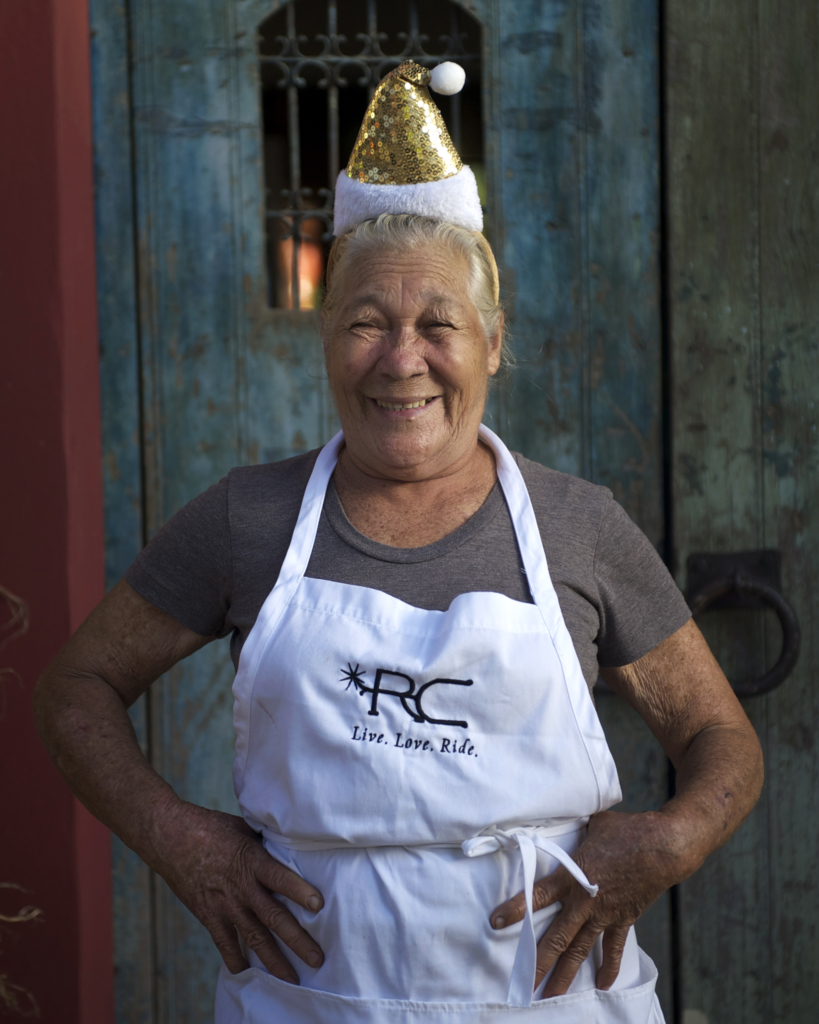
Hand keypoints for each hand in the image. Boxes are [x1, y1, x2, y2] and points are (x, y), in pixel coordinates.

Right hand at [150, 800, 323, 982]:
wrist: (171, 838)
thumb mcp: (244, 829)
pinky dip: (236, 959)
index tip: (319, 905)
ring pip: (254, 938)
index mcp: (253, 861)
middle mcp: (242, 888)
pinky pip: (225, 944)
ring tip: (291, 978)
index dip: (300, 892)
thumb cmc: (211, 828)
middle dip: (298, 940)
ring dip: (274, 960)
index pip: (281, 878)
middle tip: (317, 959)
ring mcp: (225, 905)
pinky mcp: (209, 916)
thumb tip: (288, 848)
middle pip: (274, 918)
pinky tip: (247, 972)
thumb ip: (265, 845)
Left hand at [490, 811, 681, 996]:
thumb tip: (563, 816)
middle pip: (556, 936)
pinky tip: (602, 984)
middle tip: (523, 983)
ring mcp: (605, 913)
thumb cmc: (626, 829)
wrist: (663, 846)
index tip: (495, 923)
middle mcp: (584, 900)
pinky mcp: (624, 918)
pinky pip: (613, 947)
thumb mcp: (593, 824)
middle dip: (538, 960)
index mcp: (572, 875)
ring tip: (551, 994)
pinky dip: (609, 966)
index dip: (515, 909)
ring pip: (580, 949)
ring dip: (566, 973)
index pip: (537, 896)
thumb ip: (575, 830)